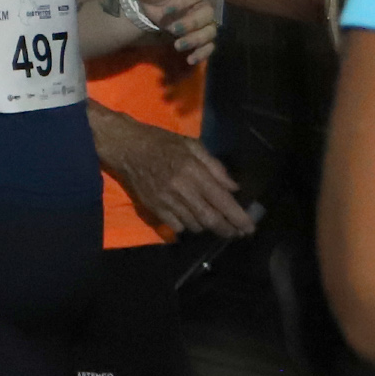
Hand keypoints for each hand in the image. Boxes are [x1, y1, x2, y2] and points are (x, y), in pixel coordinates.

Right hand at [95, 112, 256, 236]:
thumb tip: (233, 188)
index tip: (250, 227)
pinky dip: (187, 226)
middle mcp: (181, 189)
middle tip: (237, 233)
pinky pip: (176, 226)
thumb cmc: (160, 142)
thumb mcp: (192, 145)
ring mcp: (166, 200)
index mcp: (193, 171)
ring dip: (208, 227)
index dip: (238, 217)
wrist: (125, 146)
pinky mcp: (153, 207)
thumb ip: (215, 167)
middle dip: (227, 229)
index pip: (222, 200)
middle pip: (210, 219)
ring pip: (194, 225)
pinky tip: (191, 220)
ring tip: (216, 225)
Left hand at [126, 0, 219, 65]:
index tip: (164, 11)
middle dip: (190, 24)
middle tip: (172, 30)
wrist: (142, 2)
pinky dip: (203, 52)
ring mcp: (202, 18)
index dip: (182, 3)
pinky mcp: (198, 32)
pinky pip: (209, 44)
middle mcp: (202, 1)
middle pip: (207, 14)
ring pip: (210, 30)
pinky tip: (190, 59)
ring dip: (196, 40)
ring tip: (177, 46)